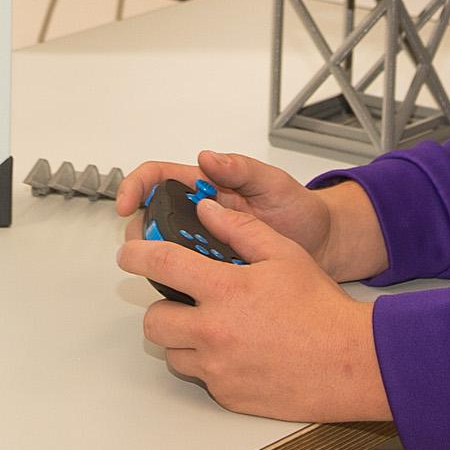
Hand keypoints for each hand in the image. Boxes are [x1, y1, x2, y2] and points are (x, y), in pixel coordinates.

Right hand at [116, 148, 389, 282]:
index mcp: (206, 187)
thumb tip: (206, 158)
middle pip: (151, 217)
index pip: (157, 178)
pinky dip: (179, 283)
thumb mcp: (274, 184)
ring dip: (159, 260)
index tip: (126, 205)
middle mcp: (199, 215)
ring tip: (170, 271)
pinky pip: (186, 276)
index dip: (135, 187)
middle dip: (141, 231)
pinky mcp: (213, 272)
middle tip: (147, 249)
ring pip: (165, 250)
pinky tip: (185, 291)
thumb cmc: (299, 209)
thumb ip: (242, 169)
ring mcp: (204, 245)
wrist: (323, 247)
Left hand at [119, 195, 391, 423]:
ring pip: (172, 353)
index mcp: (225, 290)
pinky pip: (200, 378)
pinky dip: (208, 365)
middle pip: (153, 320)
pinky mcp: (227, 396)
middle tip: (183, 302)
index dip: (136, 255)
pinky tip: (237, 353)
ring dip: (183, 339)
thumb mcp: (284, 254)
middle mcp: (213, 332)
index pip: (161, 265)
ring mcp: (217, 369)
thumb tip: (207, 211)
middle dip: (162, 307)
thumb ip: (240, 229)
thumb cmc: (322, 309)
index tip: (128, 254)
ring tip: (214, 329)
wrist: (351, 363)